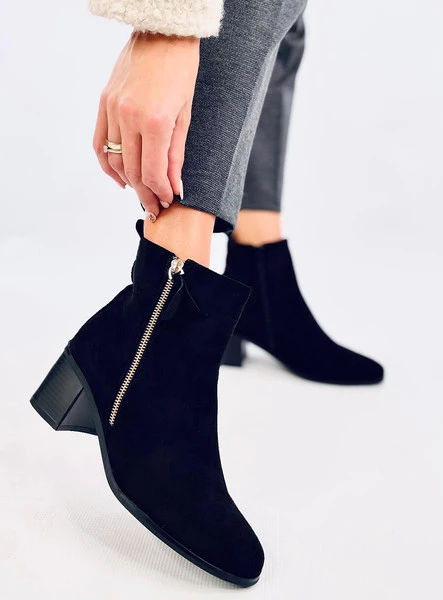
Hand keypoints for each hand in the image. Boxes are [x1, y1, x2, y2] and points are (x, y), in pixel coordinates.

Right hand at [93, 31, 199, 216]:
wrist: (162, 34)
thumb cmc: (181, 71)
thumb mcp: (185, 116)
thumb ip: (176, 155)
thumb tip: (173, 186)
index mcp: (156, 121)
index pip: (152, 172)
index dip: (160, 192)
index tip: (167, 201)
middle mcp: (129, 117)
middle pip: (132, 171)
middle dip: (145, 194)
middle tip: (154, 207)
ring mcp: (112, 109)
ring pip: (114, 160)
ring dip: (127, 182)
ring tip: (140, 194)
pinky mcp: (104, 102)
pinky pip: (99, 142)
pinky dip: (107, 163)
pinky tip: (119, 177)